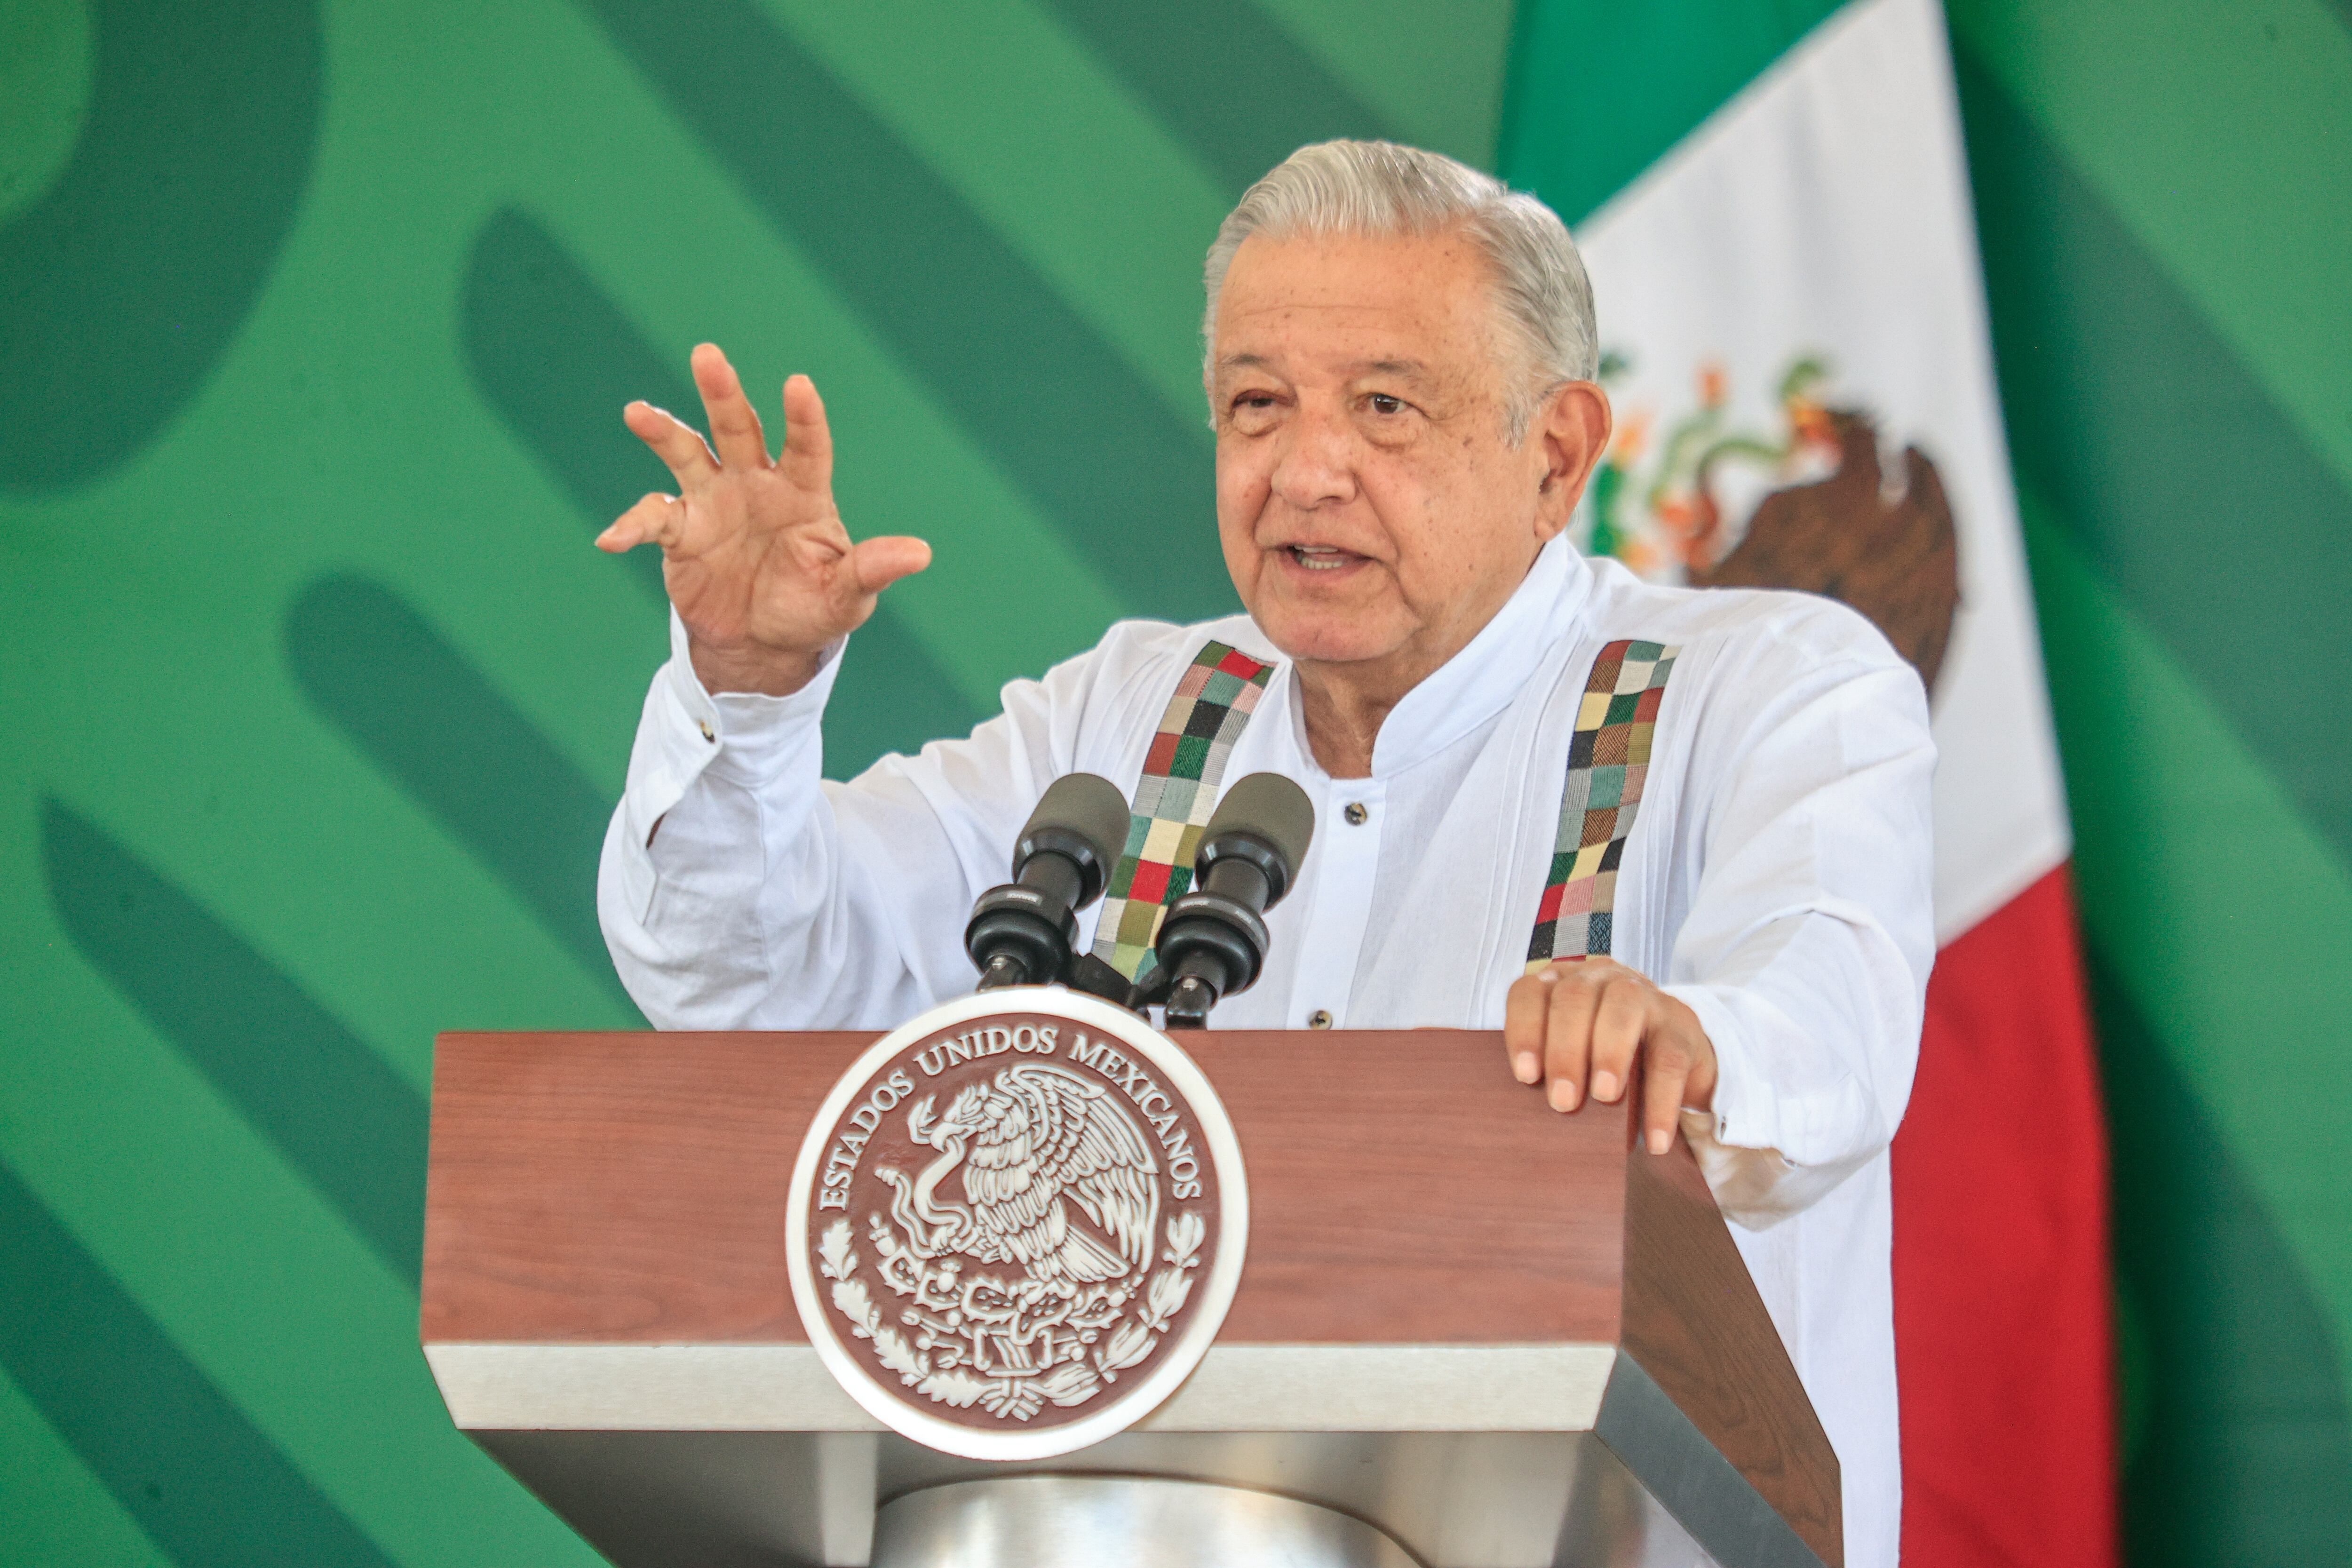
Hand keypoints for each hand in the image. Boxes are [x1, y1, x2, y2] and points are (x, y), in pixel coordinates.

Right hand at [597, 343, 930, 694]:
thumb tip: (921, 553)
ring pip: (687, 452)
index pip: (807, 446)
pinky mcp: (680, 530)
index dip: (803, 417)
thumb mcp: (848, 596)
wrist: (763, 644)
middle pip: (738, 427)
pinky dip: (631, 526)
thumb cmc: (813, 609)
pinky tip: (611, 540)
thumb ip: (873, 569)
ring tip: (637, 413)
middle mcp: (755, 484)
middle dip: (722, 392)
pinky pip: (651, 519)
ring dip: (663, 431)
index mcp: (802, 493)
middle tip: (707, 355)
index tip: (798, 385)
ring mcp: (713, 502)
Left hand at [1502, 957, 1717, 1154]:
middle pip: (1575, 997)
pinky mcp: (1683, 1025)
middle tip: (1562, 1101)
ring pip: (1623, 1008)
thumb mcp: (1572, 1061)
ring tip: (1604, 1097)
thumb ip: (1550, 1072)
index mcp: (1562, 984)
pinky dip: (1661, 1100)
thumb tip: (1526, 1116)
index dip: (1524, 1029)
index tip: (1526, 1075)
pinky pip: (1670, 1057)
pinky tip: (1654, 1140)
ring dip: (1609, 1054)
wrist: (1673, 1063)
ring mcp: (1646, 996)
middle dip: (1565, 1049)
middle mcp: (1601, 979)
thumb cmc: (1603, 1063)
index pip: (1530, 991)